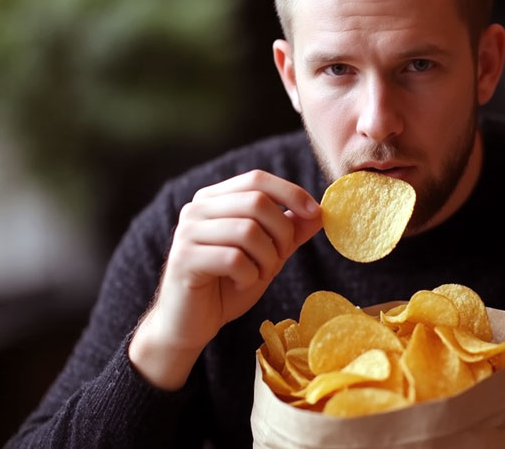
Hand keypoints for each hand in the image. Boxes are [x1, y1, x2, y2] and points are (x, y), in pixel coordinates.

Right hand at [129, 170, 320, 388]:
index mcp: (215, 199)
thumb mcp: (266, 255)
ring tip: (259, 274)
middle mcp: (197, 208)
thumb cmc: (227, 286)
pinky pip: (233, 258)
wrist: (189, 324)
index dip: (290, 192)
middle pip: (256, 201)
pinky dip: (249, 275)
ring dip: (266, 258)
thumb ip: (289, 232)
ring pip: (248, 230)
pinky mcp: (184, 259)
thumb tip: (320, 213)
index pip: (257, 179)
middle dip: (282, 232)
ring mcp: (187, 232)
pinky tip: (242, 283)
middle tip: (280, 258)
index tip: (315, 212)